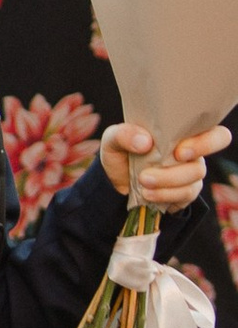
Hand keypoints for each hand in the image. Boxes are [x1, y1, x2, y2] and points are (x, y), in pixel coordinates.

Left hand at [101, 122, 230, 211]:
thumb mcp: (113, 140)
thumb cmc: (121, 152)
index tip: (179, 151)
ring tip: (143, 181)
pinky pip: (185, 196)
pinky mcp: (185, 193)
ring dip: (167, 181)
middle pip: (207, 162)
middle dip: (190, 164)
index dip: (206, 142)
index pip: (215, 133)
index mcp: (182, 132)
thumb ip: (124, 134)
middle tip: (167, 165)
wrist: (116, 182)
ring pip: (194, 178)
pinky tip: (147, 193)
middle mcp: (193, 151)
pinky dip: (165, 195)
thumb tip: (145, 142)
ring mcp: (191, 173)